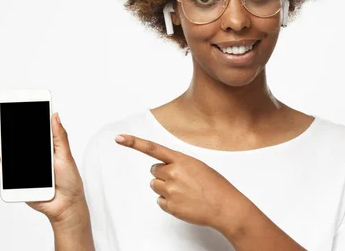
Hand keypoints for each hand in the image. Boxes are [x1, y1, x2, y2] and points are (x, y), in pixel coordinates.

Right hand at [0, 113, 87, 223]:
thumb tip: (55, 116)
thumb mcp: (65, 154)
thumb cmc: (68, 179)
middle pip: (2, 140)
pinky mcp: (12, 181)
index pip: (17, 130)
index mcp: (36, 144)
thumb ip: (59, 135)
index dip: (5, 123)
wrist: (66, 203)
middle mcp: (24, 154)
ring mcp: (16, 167)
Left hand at [114, 134, 245, 230]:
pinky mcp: (170, 206)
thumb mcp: (198, 166)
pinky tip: (183, 202)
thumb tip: (164, 169)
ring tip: (183, 192)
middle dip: (163, 174)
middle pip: (154, 170)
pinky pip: (159, 201)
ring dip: (165, 188)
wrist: (225, 207)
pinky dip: (168, 202)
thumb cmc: (215, 186)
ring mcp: (170, 190)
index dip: (134, 142)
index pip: (152, 148)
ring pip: (155, 185)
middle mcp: (173, 173)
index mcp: (181, 160)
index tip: (119, 138)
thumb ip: (179, 164)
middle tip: (181, 180)